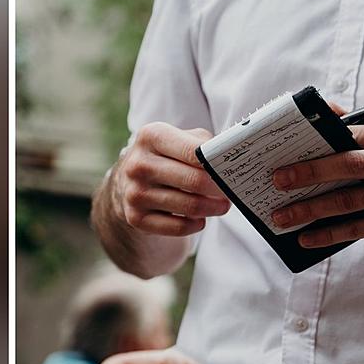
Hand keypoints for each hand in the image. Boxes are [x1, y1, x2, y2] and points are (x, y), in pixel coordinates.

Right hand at [112, 122, 229, 236]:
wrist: (130, 182)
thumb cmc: (167, 157)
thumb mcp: (181, 139)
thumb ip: (205, 144)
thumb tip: (231, 156)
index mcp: (151, 136)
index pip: (194, 151)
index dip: (218, 164)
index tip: (232, 171)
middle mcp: (139, 164)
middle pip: (194, 181)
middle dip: (220, 189)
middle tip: (233, 192)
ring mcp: (134, 193)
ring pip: (190, 206)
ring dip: (213, 208)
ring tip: (222, 205)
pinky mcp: (135, 218)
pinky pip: (178, 227)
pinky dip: (196, 224)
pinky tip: (200, 219)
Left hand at [270, 122, 363, 255]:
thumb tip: (325, 114)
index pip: (349, 132)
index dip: (314, 139)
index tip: (284, 146)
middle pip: (345, 163)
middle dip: (306, 171)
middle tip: (275, 179)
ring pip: (345, 199)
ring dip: (309, 209)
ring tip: (282, 216)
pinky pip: (355, 227)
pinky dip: (328, 234)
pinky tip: (307, 238)